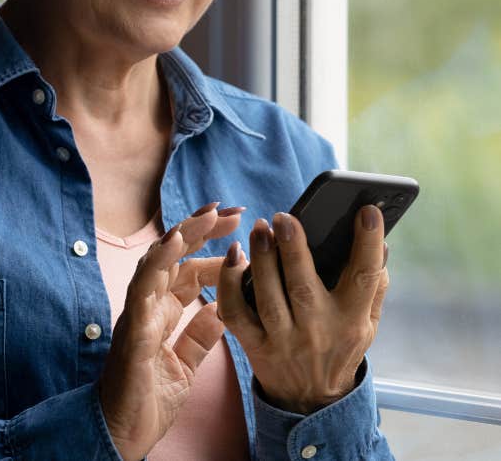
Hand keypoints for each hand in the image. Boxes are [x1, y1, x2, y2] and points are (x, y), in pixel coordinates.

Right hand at [98, 203, 242, 460]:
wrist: (123, 433)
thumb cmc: (148, 399)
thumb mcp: (185, 363)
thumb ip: (200, 334)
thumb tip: (222, 309)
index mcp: (163, 311)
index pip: (189, 269)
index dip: (212, 249)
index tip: (238, 232)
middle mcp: (150, 303)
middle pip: (176, 255)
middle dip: (202, 229)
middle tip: (232, 211)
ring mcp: (139, 310)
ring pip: (159, 260)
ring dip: (183, 234)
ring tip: (209, 215)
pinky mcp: (132, 324)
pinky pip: (143, 286)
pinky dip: (158, 261)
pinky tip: (175, 242)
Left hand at [217, 205, 388, 414]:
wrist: (312, 401)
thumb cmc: (340, 344)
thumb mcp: (367, 322)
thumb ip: (375, 285)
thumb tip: (381, 242)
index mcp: (352, 319)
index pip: (365, 277)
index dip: (368, 243)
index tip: (367, 211)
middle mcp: (318, 330)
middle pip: (304, 286)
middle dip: (294, 249)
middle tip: (284, 217)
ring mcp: (284, 340)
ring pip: (268, 297)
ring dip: (261, 261)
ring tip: (259, 228)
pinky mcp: (255, 346)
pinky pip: (236, 313)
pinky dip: (230, 285)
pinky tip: (233, 258)